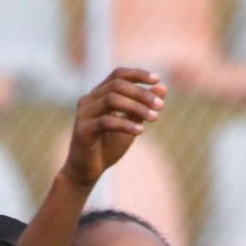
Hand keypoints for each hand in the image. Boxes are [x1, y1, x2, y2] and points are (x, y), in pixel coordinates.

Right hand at [59, 67, 166, 189]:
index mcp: (99, 94)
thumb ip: (143, 106)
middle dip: (141, 93)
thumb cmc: (107, 146)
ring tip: (154, 117)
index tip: (157, 80)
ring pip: (112, 100)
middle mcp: (89, 99)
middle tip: (160, 105)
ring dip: (136, 107)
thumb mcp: (130, 123)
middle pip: (117, 85)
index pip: (118, 74)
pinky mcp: (82, 130)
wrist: (87, 171)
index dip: (138, 74)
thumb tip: (162, 88)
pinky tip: (141, 131)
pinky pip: (106, 122)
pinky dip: (126, 124)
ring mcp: (83, 113)